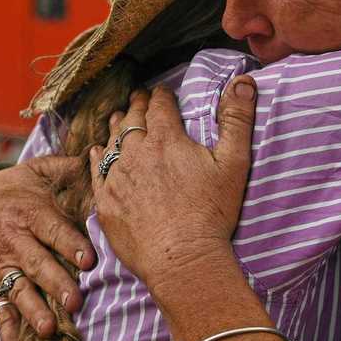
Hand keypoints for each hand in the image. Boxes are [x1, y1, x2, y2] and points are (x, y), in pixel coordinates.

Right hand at [0, 156, 95, 340]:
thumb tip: (99, 155)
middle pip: (37, 264)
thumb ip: (65, 168)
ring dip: (34, 310)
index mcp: (29, 212)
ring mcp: (3, 266)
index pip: (52, 230)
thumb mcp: (35, 171)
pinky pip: (0, 310)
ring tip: (49, 328)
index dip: (70, 244)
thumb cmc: (12, 188)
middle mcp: (15, 241)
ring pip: (19, 290)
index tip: (89, 260)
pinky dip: (7, 334)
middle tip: (75, 301)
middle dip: (56, 283)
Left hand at [88, 75, 257, 288]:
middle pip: (132, 119)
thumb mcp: (233, 163)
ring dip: (116, 126)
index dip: (161, 95)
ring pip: (112, 141)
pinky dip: (98, 157)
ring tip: (118, 117)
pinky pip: (97, 171)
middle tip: (138, 97)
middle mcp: (136, 152)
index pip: (160, 105)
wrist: (182, 258)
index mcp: (166, 138)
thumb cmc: (211, 213)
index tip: (161, 91)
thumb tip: (244, 81)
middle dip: (137, 105)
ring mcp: (118, 176)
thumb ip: (237, 119)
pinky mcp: (106, 201)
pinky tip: (98, 152)